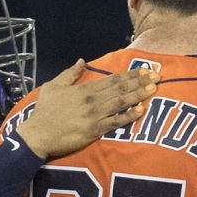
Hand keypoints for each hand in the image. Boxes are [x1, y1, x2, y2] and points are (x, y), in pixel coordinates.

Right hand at [14, 60, 156, 157]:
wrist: (38, 134)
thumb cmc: (44, 111)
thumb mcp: (53, 86)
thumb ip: (70, 74)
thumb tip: (82, 61)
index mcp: (85, 89)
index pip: (113, 79)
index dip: (131, 74)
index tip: (146, 70)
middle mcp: (93, 100)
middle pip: (121, 89)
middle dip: (141, 82)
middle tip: (158, 77)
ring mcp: (95, 115)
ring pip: (121, 102)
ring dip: (138, 95)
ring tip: (154, 89)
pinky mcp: (94, 130)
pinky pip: (115, 122)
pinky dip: (128, 116)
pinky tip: (141, 110)